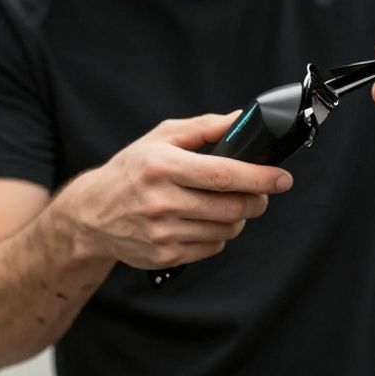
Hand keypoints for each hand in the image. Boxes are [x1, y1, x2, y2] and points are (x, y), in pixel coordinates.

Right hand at [50, 113, 293, 270]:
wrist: (91, 213)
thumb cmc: (131, 171)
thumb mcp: (160, 138)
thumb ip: (204, 128)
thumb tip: (241, 119)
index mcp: (163, 166)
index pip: (223, 174)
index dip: (260, 178)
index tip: (283, 178)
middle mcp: (161, 201)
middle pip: (232, 207)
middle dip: (256, 200)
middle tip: (258, 193)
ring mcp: (162, 233)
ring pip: (227, 230)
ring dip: (238, 218)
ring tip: (226, 205)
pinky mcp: (164, 256)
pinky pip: (212, 248)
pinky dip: (218, 235)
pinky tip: (203, 222)